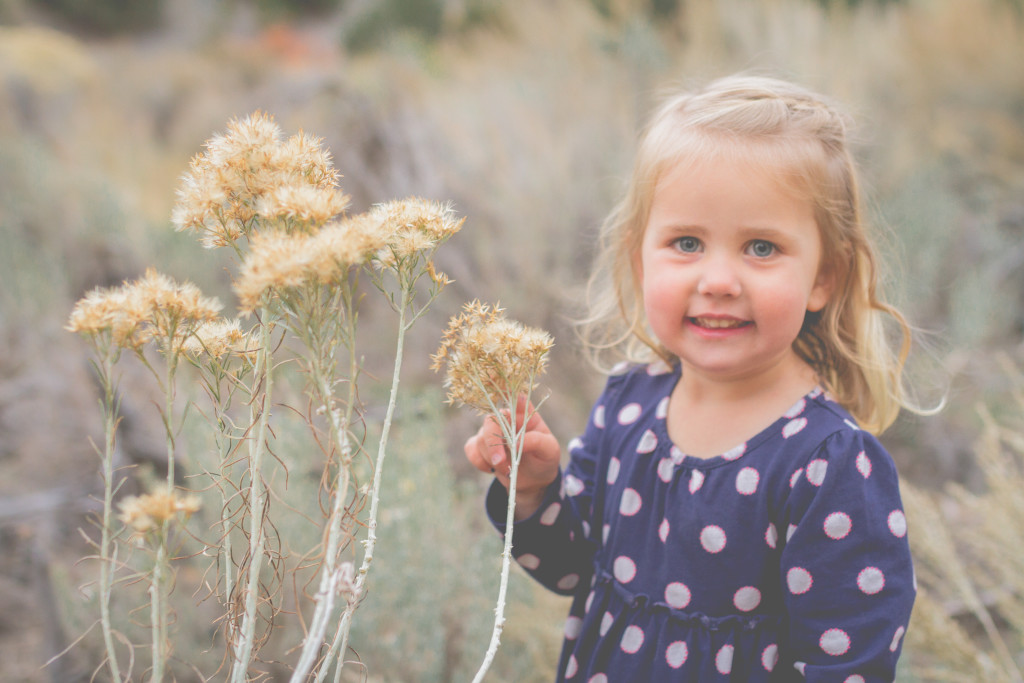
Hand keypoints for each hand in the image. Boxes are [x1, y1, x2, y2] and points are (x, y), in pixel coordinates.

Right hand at [464, 398, 560, 519]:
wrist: (534, 480)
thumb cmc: (544, 459)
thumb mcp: (550, 451)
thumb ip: (537, 442)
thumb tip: (517, 441)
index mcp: (526, 414)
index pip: (516, 397)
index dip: (506, 391)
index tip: (500, 389)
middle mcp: (507, 419)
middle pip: (491, 419)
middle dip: (493, 442)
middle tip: (500, 461)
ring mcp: (492, 431)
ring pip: (481, 437)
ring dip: (491, 457)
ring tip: (507, 468)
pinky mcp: (481, 446)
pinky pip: (471, 448)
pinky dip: (479, 461)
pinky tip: (491, 469)